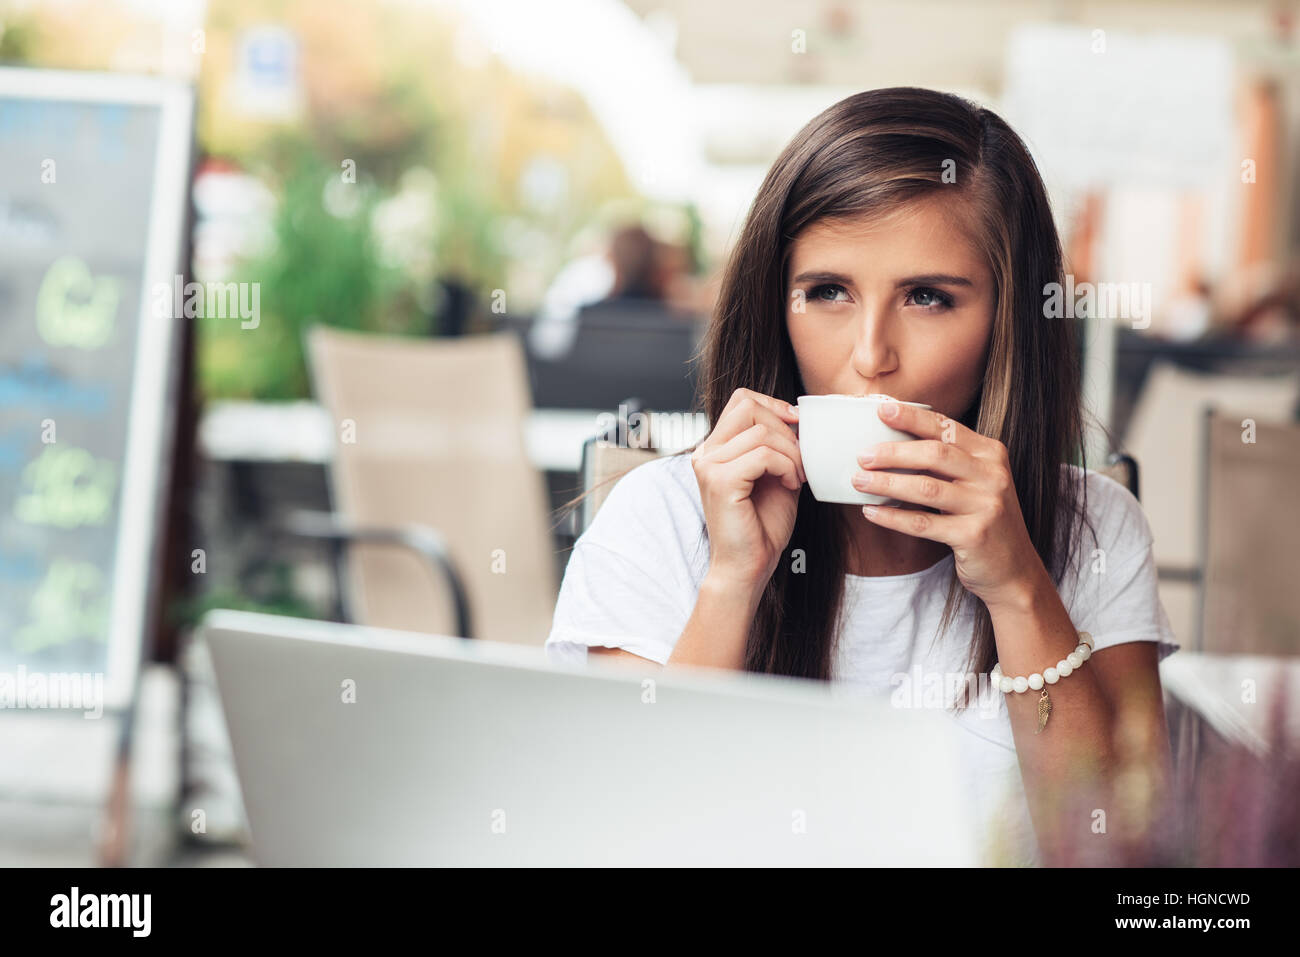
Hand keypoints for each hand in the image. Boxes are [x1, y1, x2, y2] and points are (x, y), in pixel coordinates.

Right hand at [691, 388, 804, 592]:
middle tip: (800, 460)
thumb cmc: (761, 526)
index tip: (797, 425)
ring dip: (791, 453)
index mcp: (715, 448)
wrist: (747, 567)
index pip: (741, 400)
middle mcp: (705, 452)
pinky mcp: (720, 481)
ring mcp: (708, 465)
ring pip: (761, 431)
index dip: (773, 405)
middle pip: (749, 406)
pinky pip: (764, 454)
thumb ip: (778, 446)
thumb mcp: (776, 475)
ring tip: (797, 477)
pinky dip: (786, 467)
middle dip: (785, 429)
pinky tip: (791, 485)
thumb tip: (795, 417)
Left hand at [852, 401, 1043, 609]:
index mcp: (990, 454)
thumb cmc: (983, 519)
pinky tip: (871, 511)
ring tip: (859, 481)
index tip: (882, 409)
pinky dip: (893, 517)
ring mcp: (986, 506)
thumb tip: (893, 444)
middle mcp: (992, 476)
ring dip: (887, 483)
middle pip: (934, 454)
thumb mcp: (975, 483)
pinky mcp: (973, 535)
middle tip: (862, 455)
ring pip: (926, 487)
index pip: (946, 428)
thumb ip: (947, 462)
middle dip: (893, 451)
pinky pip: (923, 522)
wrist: (1014, 569)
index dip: (913, 417)